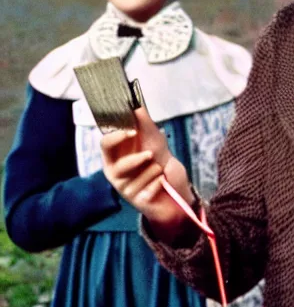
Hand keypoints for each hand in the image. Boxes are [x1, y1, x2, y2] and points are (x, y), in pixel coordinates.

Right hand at [101, 107, 194, 231]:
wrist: (175, 182)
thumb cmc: (159, 158)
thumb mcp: (153, 137)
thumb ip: (144, 123)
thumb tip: (136, 105)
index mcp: (115, 155)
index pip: (105, 145)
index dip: (116, 138)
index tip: (131, 131)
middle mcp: (116, 173)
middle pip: (116, 168)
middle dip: (135, 161)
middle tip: (151, 154)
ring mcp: (126, 189)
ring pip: (137, 178)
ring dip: (154, 170)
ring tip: (160, 169)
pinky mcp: (138, 201)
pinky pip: (149, 190)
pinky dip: (159, 182)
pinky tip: (162, 181)